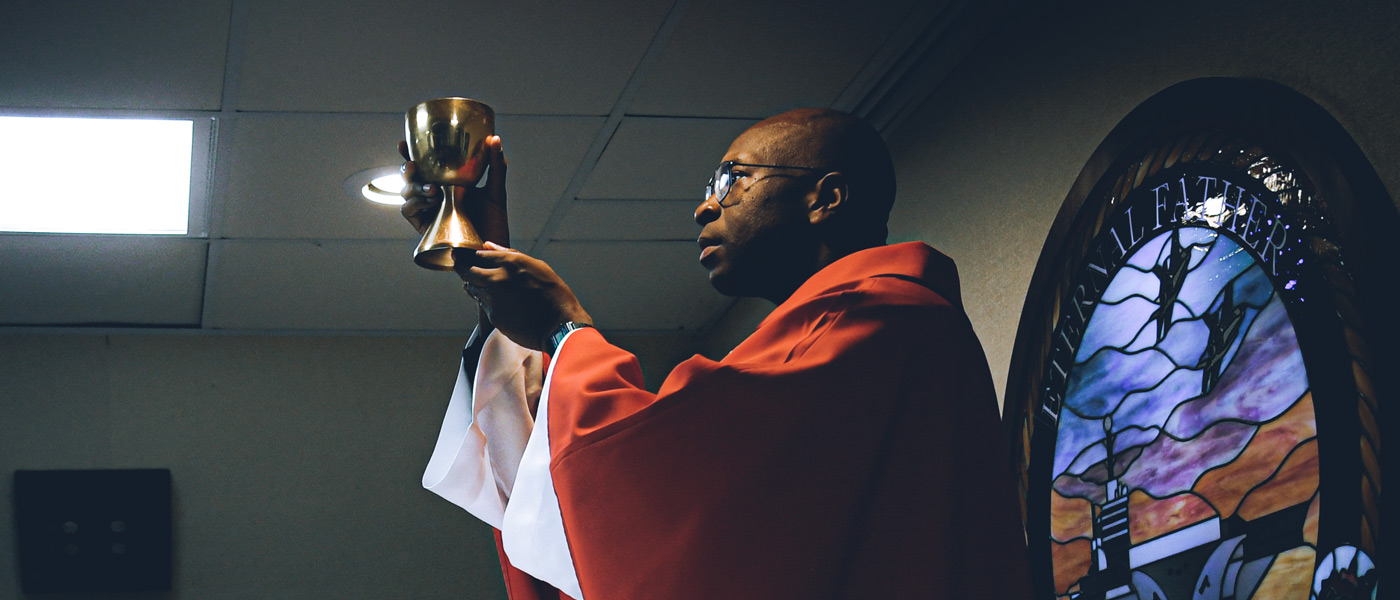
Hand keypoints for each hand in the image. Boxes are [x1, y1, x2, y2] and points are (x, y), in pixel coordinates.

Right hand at [398, 136, 509, 246]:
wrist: (492, 250)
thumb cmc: (493, 222)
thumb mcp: (495, 191)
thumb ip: (495, 165)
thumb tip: (494, 139)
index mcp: (445, 183)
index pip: (424, 164)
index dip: (410, 152)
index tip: (405, 142)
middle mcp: (433, 194)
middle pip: (410, 176)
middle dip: (406, 167)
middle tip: (413, 164)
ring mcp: (427, 209)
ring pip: (405, 191)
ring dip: (414, 186)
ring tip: (432, 189)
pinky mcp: (423, 225)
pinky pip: (408, 210)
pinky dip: (415, 202)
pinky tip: (431, 201)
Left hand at [461, 242, 592, 350]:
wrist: (560, 324)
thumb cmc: (553, 294)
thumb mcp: (537, 266)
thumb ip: (509, 254)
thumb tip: (488, 246)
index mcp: (510, 263)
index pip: (479, 256)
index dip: (472, 257)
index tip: (469, 258)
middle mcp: (497, 279)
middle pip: (467, 272)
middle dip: (464, 270)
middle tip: (463, 270)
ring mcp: (493, 299)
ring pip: (472, 289)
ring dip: (475, 287)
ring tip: (486, 288)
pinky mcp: (493, 316)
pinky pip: (483, 306)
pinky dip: (487, 302)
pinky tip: (501, 303)